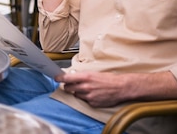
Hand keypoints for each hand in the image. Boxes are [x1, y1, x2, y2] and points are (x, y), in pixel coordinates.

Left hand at [55, 70, 176, 107]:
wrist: (121, 87)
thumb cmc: (108, 79)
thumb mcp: (94, 73)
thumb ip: (82, 76)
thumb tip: (71, 77)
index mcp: (85, 77)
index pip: (67, 78)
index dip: (59, 78)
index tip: (55, 78)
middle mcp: (85, 87)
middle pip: (68, 88)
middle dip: (68, 86)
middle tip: (71, 85)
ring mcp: (88, 96)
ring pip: (76, 95)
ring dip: (78, 92)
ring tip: (87, 89)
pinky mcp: (93, 103)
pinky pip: (85, 101)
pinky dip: (86, 98)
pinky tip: (93, 94)